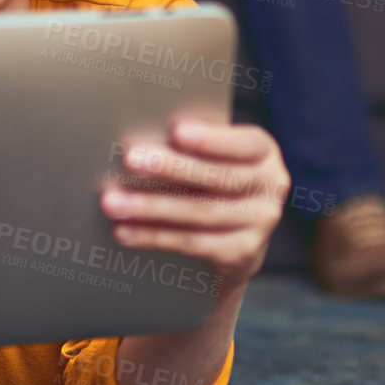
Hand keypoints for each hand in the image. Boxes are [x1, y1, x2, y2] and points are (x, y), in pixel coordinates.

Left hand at [99, 118, 290, 293]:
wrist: (235, 235)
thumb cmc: (212, 179)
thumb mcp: (215, 156)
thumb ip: (193, 145)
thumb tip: (142, 136)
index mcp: (264, 152)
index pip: (243, 144)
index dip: (212, 139)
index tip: (177, 131)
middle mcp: (271, 186)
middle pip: (219, 178)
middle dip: (171, 168)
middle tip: (131, 158)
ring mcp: (260, 223)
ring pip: (201, 213)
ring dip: (152, 207)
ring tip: (113, 201)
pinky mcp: (243, 254)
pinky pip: (193, 244)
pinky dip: (155, 237)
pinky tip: (125, 231)